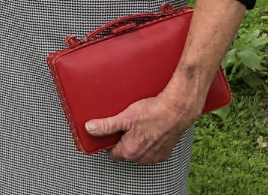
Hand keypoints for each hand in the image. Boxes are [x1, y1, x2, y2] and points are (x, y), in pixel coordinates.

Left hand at [84, 90, 199, 164]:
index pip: (111, 154)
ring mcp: (155, 156)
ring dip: (137, 143)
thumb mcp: (125, 117)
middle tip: (126, 126)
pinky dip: (150, 144)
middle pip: (125, 154)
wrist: (178, 109)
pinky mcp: (165, 152)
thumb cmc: (154, 112)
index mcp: (130, 151)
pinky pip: (152, 152)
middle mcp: (142, 157)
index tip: (111, 133)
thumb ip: (106, 125)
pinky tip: (151, 130)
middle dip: (123, 142)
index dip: (109, 142)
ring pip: (139, 154)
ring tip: (139, 127)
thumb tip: (90, 128)